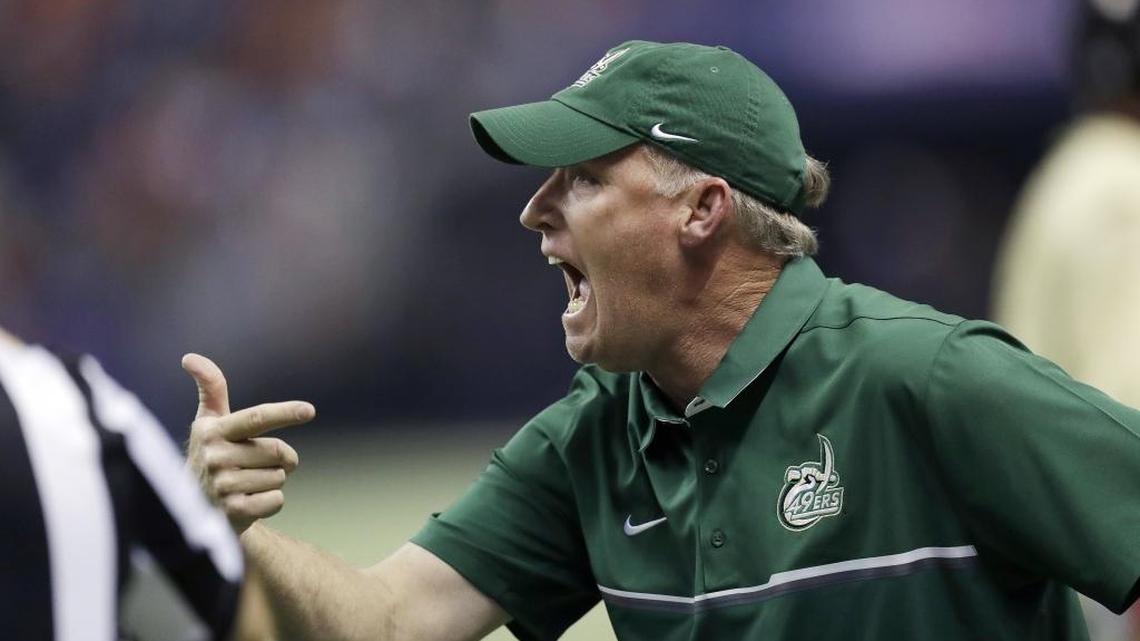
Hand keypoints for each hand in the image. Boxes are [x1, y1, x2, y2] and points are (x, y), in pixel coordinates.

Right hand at [182, 353, 315, 533]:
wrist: (194, 510)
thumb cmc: (212, 456)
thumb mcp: (209, 423)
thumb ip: (211, 389)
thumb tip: (190, 357)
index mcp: (212, 432)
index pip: (256, 418)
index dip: (284, 412)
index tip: (310, 410)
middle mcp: (215, 457)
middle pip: (278, 451)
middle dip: (282, 457)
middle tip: (259, 463)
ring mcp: (223, 486)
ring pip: (279, 477)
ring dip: (273, 480)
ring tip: (248, 484)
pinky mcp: (232, 512)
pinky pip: (276, 500)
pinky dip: (271, 501)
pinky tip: (250, 502)